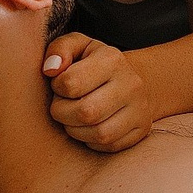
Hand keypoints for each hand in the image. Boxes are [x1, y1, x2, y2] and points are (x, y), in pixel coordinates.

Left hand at [42, 33, 153, 151]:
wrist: (129, 80)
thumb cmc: (93, 64)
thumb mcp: (76, 47)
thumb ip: (58, 50)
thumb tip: (49, 70)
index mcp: (112, 59)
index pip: (71, 83)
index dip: (57, 88)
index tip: (60, 86)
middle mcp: (131, 83)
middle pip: (85, 112)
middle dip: (63, 113)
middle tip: (62, 106)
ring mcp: (140, 108)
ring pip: (99, 134)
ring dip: (76, 130)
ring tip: (73, 118)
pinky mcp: (142, 129)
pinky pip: (110, 145)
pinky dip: (92, 141)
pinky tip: (89, 127)